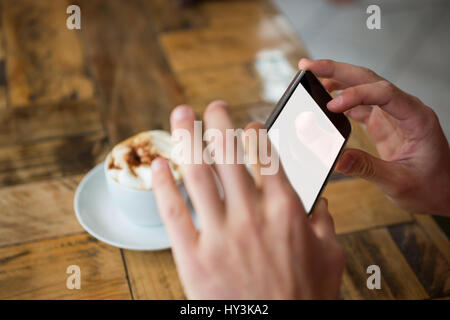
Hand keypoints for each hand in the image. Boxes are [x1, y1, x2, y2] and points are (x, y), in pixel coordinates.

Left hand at [151, 101, 344, 298]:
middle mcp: (252, 216)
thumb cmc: (303, 299)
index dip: (255, 134)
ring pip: (198, 174)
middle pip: (229, 156)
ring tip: (181, 115)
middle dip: (219, 123)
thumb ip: (324, 222)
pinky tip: (159, 165)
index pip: (267, 158)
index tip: (248, 124)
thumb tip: (319, 198)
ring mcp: (220, 235)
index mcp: (286, 211)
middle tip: (212, 106)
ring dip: (188, 138)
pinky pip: (173, 212)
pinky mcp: (193, 257)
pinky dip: (163, 185)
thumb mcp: (330, 257)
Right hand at [299, 59, 449, 215]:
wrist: (443, 192)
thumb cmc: (431, 188)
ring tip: (312, 75)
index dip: (356, 95)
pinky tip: (325, 99)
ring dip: (337, 79)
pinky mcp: (383, 123)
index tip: (331, 106)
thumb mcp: (399, 183)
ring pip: (363, 87)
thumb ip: (368, 169)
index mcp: (417, 118)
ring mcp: (393, 114)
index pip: (385, 93)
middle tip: (310, 66)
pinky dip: (342, 99)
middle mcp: (405, 109)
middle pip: (370, 79)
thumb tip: (338, 159)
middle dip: (338, 70)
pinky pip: (360, 104)